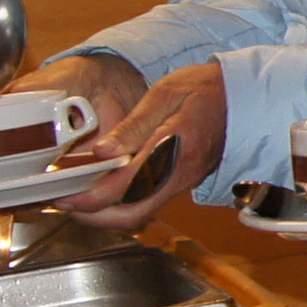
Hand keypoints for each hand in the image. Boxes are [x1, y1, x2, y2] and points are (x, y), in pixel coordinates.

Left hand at [62, 58, 211, 228]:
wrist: (243, 98)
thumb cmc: (206, 90)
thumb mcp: (166, 94)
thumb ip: (133, 126)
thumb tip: (102, 151)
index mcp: (173, 151)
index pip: (125, 186)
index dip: (89, 196)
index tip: (63, 193)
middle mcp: (178, 176)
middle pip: (131, 216)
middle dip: (92, 217)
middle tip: (63, 202)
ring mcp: (180, 184)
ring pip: (138, 214)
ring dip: (104, 213)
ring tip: (76, 196)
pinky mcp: (179, 183)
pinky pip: (146, 203)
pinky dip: (120, 204)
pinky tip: (103, 188)